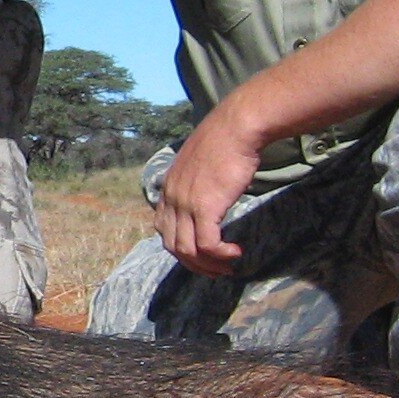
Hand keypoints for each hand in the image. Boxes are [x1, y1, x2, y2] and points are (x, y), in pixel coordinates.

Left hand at [154, 106, 262, 276]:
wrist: (235, 128)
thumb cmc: (224, 142)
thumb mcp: (200, 164)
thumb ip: (196, 183)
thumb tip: (209, 196)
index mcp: (168, 188)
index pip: (163, 228)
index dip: (181, 246)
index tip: (201, 253)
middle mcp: (171, 198)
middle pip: (173, 245)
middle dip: (194, 263)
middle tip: (216, 269)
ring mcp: (185, 204)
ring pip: (187, 250)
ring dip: (208, 264)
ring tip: (228, 266)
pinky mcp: (204, 207)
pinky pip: (207, 245)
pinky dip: (220, 255)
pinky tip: (235, 253)